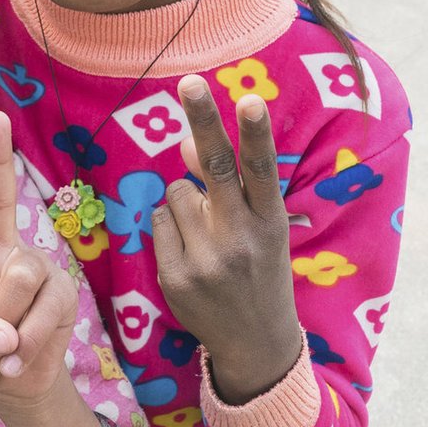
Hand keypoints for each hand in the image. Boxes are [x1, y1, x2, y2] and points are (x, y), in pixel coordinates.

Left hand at [0, 110, 77, 411]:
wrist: (15, 385)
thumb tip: (5, 332)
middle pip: (1, 194)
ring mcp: (32, 264)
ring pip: (20, 275)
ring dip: (7, 321)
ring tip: (3, 351)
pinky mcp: (61, 289)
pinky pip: (44, 309)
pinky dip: (27, 343)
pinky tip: (18, 360)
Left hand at [152, 76, 301, 403]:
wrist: (256, 344)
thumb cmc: (258, 270)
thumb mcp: (259, 229)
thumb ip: (228, 187)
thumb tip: (184, 143)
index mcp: (270, 222)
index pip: (261, 169)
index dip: (255, 133)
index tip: (250, 100)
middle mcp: (241, 237)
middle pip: (216, 167)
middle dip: (203, 121)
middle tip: (189, 82)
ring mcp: (206, 259)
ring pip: (175, 193)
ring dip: (184, 202)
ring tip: (207, 235)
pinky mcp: (175, 277)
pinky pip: (157, 223)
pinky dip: (168, 228)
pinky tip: (190, 254)